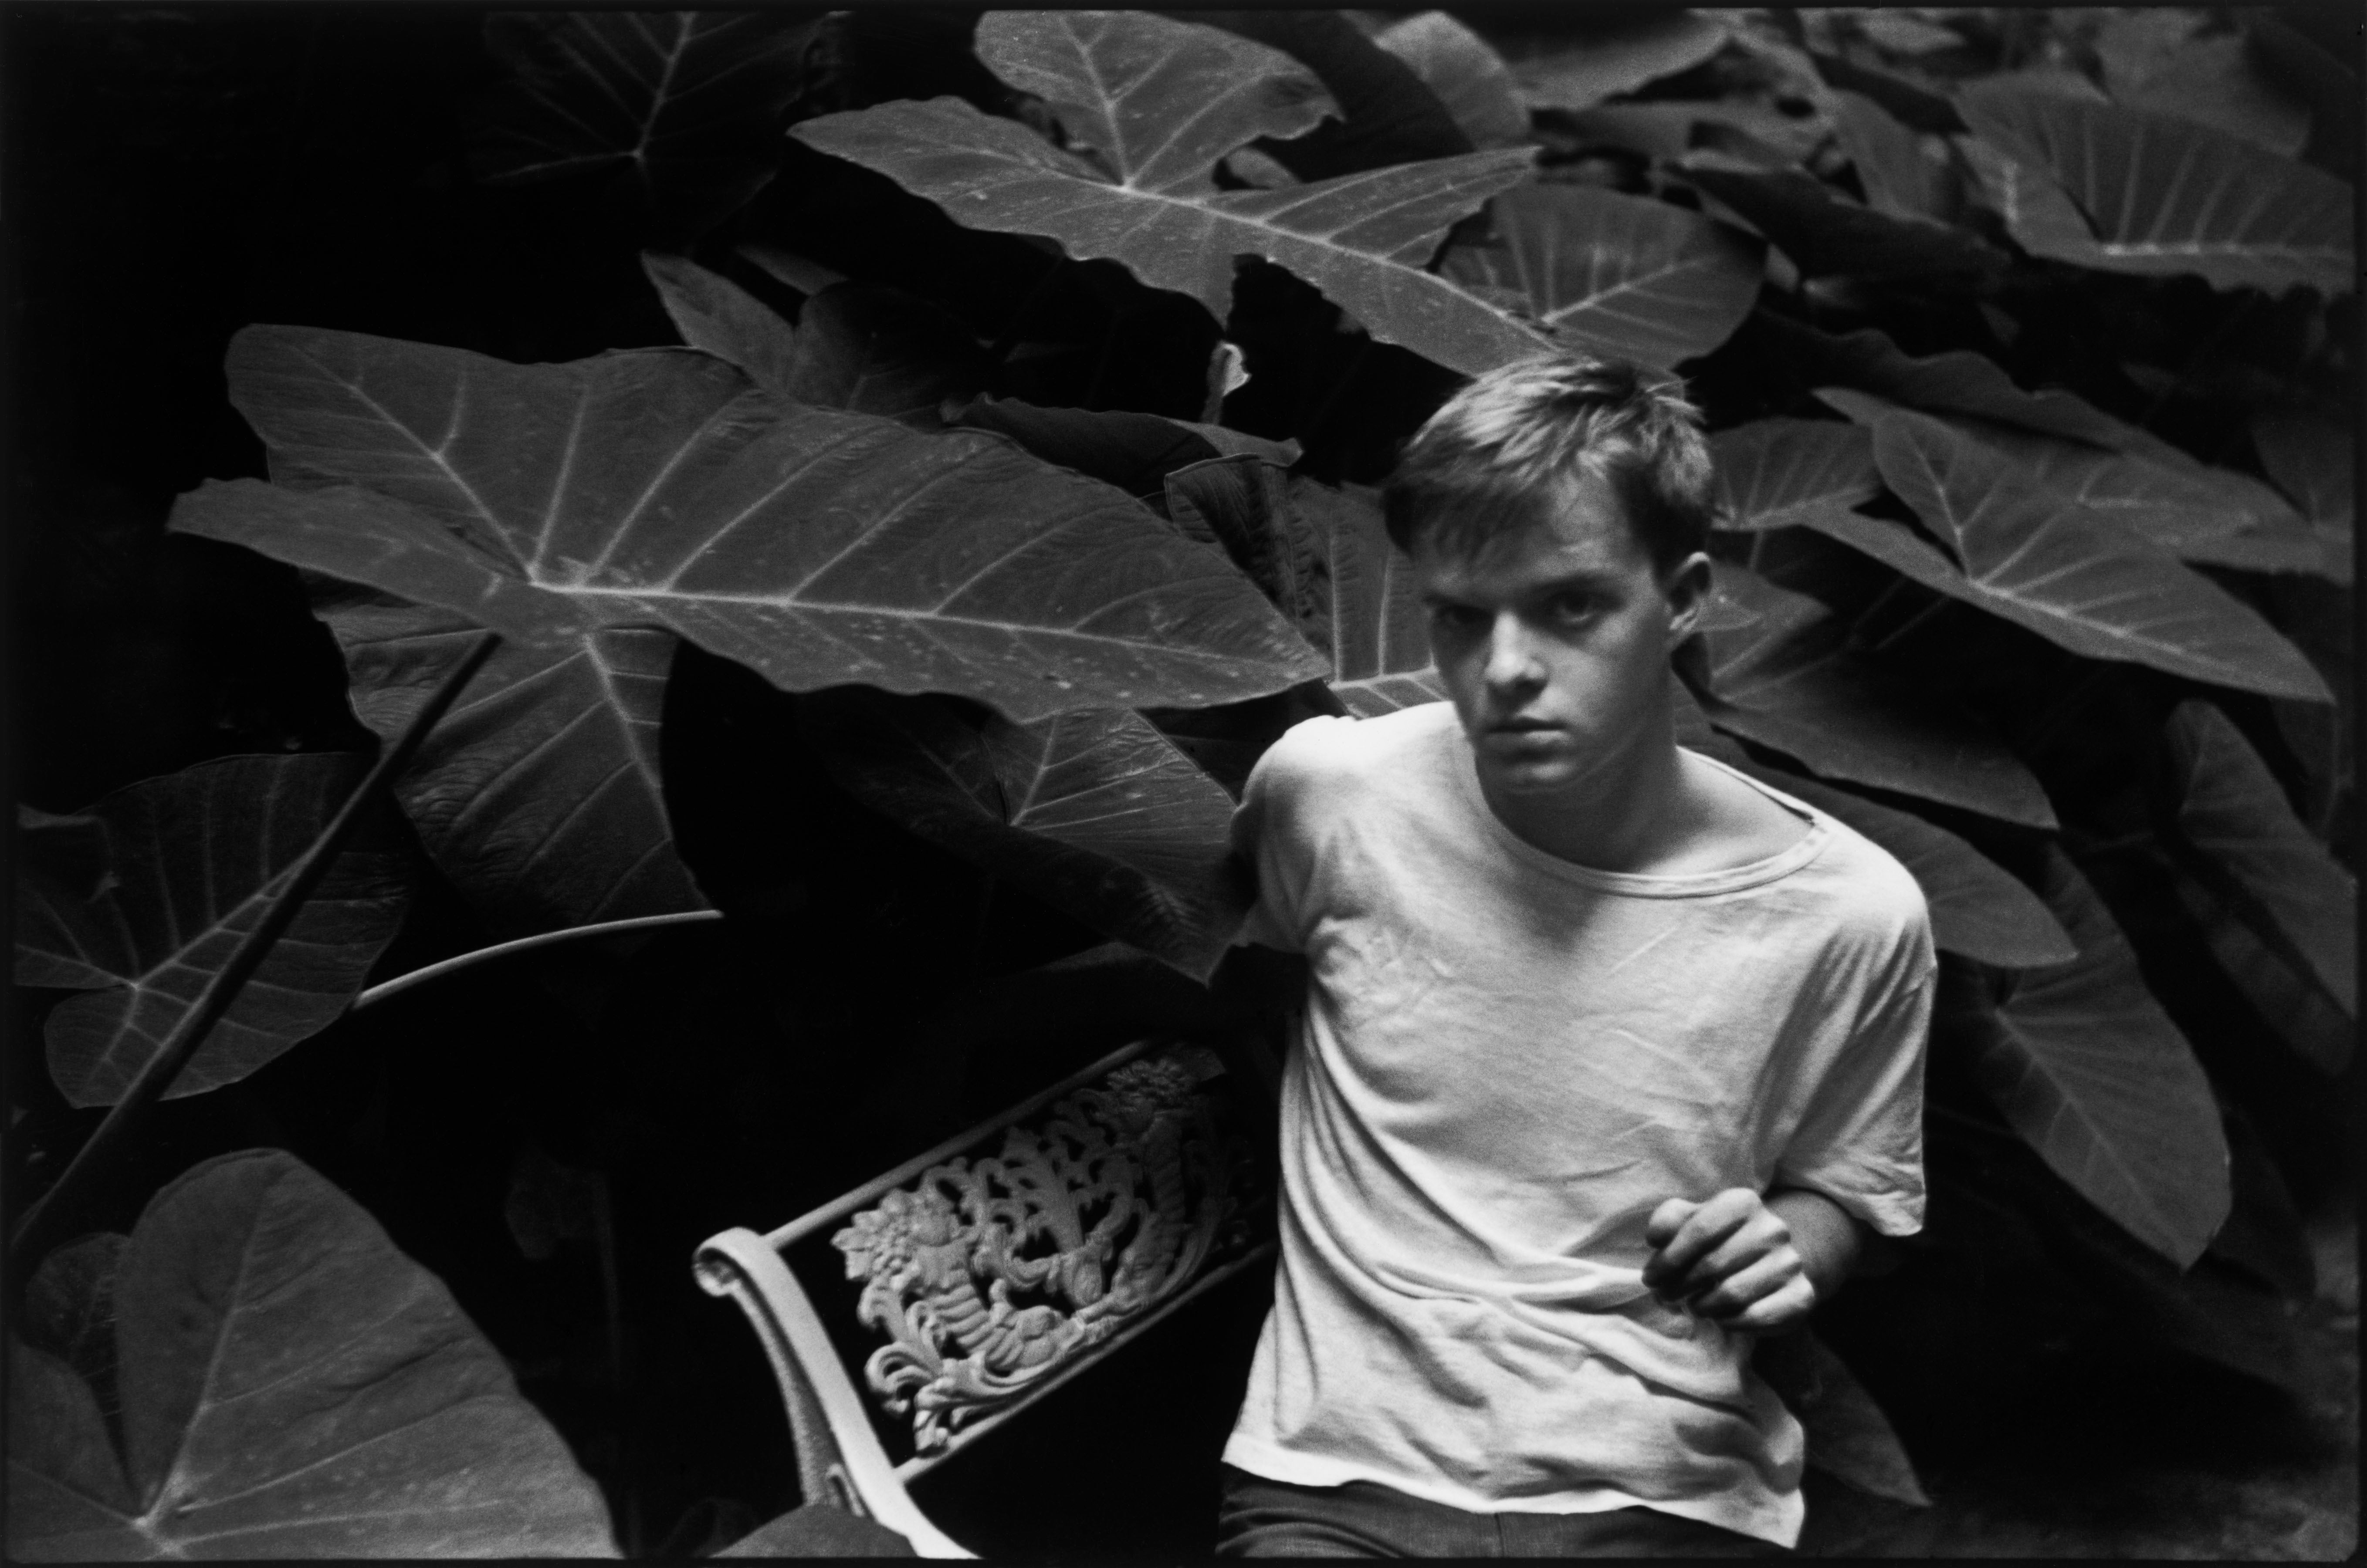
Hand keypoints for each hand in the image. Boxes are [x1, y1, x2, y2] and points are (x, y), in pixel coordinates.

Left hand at [1641, 1188, 1815, 1332]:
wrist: (1770, 1258)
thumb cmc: (1719, 1238)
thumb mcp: (1691, 1219)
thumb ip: (1669, 1219)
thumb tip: (1656, 1239)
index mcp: (1743, 1202)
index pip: (1699, 1231)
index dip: (1668, 1259)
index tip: (1651, 1277)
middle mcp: (1773, 1229)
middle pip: (1713, 1264)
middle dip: (1679, 1285)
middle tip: (1665, 1295)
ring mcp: (1790, 1263)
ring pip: (1733, 1294)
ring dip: (1703, 1306)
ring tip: (1693, 1306)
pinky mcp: (1802, 1295)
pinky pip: (1757, 1317)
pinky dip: (1730, 1322)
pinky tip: (1720, 1317)